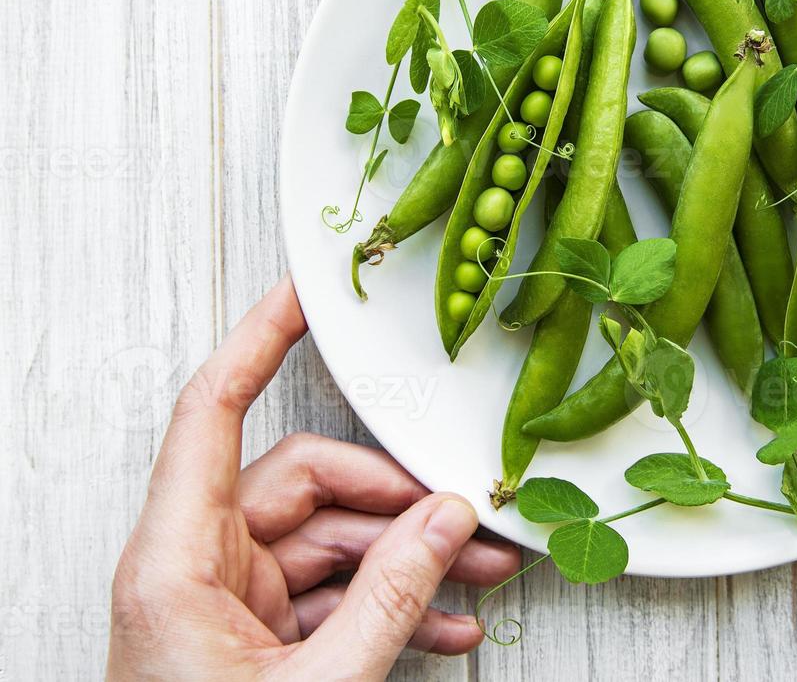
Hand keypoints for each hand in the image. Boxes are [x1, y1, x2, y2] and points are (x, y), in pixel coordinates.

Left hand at [107, 276, 518, 679]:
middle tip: (470, 519)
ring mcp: (230, 603)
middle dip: (396, 499)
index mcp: (175, 563)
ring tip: (484, 577)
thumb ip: (391, 599)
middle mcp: (196, 568)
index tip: (305, 294)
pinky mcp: (258, 640)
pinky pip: (334, 595)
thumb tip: (452, 520)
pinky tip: (447, 626)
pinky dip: (390, 604)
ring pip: (332, 541)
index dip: (257, 340)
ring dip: (410, 558)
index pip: (212, 413)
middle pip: (305, 482)